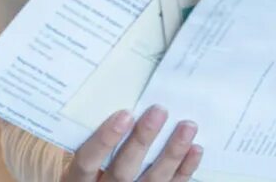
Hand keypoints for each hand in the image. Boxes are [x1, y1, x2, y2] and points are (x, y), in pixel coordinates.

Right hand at [61, 106, 202, 181]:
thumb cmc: (94, 170)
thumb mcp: (86, 162)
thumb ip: (96, 141)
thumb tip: (120, 101)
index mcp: (80, 180)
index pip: (87, 162)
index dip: (103, 140)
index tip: (123, 115)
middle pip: (122, 171)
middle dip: (142, 141)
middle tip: (159, 111)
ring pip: (153, 181)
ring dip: (172, 153)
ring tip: (187, 126)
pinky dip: (185, 169)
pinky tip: (195, 149)